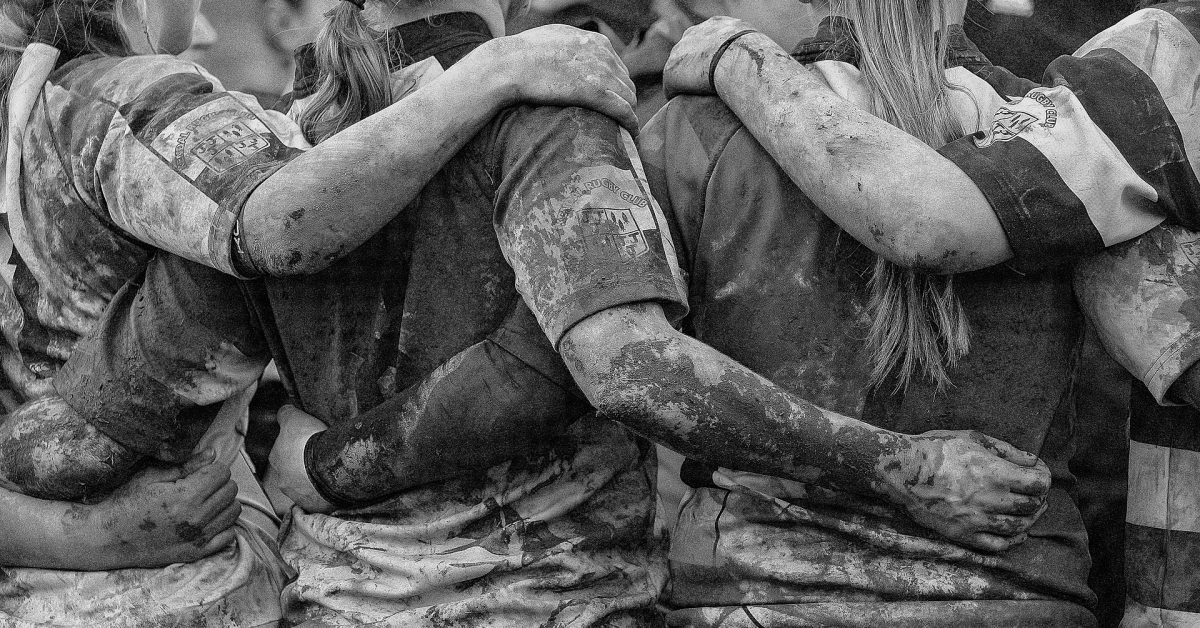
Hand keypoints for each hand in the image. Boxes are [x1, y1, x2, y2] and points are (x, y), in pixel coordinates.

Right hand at [62, 449, 241, 569]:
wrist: (107, 538)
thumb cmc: (125, 502)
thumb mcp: (151, 476)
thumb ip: (186, 465)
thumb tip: (212, 453)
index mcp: (186, 494)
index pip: (222, 472)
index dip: (213, 468)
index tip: (201, 472)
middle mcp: (196, 517)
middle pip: (231, 490)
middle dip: (220, 483)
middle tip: (203, 485)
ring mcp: (197, 537)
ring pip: (233, 512)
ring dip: (224, 503)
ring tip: (205, 502)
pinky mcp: (195, 553)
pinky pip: (228, 536)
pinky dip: (223, 526)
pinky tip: (207, 521)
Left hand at [264, 405, 334, 514]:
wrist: (329, 467)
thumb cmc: (310, 441)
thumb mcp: (295, 418)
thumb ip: (285, 414)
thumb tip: (283, 411)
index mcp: (276, 459)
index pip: (283, 452)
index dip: (296, 446)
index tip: (309, 442)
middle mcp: (282, 481)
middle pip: (292, 472)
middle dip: (303, 466)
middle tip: (320, 457)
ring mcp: (298, 496)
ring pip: (305, 487)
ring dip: (314, 481)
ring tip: (330, 472)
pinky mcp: (315, 506)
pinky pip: (320, 499)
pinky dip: (325, 493)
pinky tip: (334, 485)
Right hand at [476, 24, 638, 130]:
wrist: (508, 65)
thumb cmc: (521, 54)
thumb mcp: (554, 38)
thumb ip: (571, 46)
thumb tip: (573, 55)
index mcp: (595, 41)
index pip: (618, 67)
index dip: (616, 86)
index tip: (610, 101)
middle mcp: (603, 54)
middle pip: (626, 83)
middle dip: (624, 101)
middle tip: (618, 121)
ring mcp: (600, 72)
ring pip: (628, 98)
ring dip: (628, 115)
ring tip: (624, 131)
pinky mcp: (595, 92)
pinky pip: (623, 110)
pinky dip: (630, 123)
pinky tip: (630, 134)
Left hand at [664, 16, 757, 97]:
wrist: (737, 58)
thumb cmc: (756, 57)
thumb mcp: (758, 46)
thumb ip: (753, 53)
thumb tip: (769, 69)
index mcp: (716, 25)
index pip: (710, 41)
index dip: (714, 58)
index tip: (720, 72)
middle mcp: (694, 33)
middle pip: (691, 53)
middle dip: (697, 69)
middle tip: (707, 88)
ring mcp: (680, 51)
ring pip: (679, 70)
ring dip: (686, 84)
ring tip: (695, 100)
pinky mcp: (671, 70)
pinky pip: (671, 87)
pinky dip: (677, 96)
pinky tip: (685, 106)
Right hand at [883, 430, 1051, 552]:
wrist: (902, 469)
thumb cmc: (936, 448)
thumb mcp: (972, 438)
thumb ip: (1006, 450)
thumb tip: (1032, 460)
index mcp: (995, 473)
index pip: (1039, 483)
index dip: (1044, 476)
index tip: (1038, 472)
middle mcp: (990, 499)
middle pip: (1033, 505)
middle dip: (1038, 496)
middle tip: (1033, 490)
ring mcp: (977, 520)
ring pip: (1019, 527)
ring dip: (1029, 518)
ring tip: (1028, 510)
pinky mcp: (963, 533)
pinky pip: (997, 545)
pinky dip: (1012, 540)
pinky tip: (1015, 532)